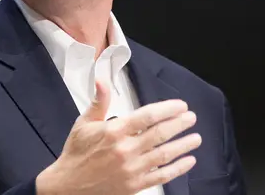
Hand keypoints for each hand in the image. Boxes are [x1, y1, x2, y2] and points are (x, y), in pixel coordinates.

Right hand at [36, 80, 201, 194]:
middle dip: (180, 124)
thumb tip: (102, 80)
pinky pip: (161, 176)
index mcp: (113, 131)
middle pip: (160, 133)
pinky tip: (188, 161)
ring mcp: (131, 168)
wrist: (68, 186)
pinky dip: (177, 168)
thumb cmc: (76, 153)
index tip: (180, 106)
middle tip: (191, 118)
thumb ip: (98, 102)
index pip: (148, 116)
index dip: (168, 109)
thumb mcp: (84, 123)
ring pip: (164, 154)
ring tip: (196, 138)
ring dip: (183, 145)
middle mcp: (125, 149)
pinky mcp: (134, 185)